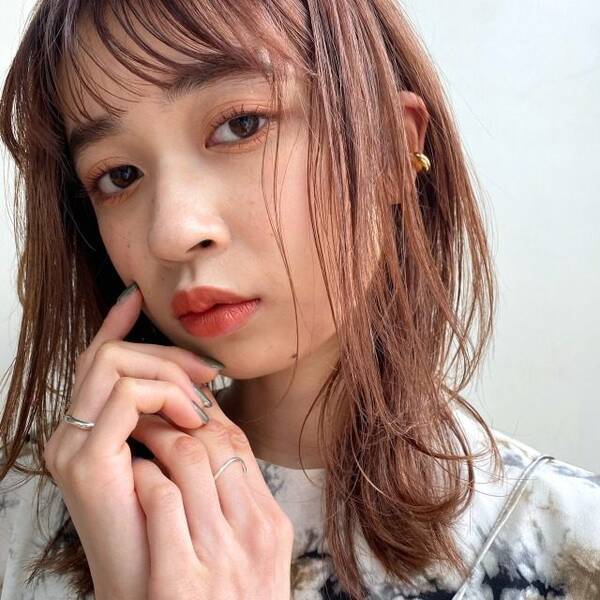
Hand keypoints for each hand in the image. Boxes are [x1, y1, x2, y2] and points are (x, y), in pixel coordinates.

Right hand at [42, 283, 222, 599]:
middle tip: (209, 372)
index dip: (114, 323)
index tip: (134, 295)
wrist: (158, 585)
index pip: (95, 361)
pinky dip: (165, 395)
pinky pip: (126, 397)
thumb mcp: (172, 454)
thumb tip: (194, 375)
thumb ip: (170, 413)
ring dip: (168, 372)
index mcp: (88, 430)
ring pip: (114, 365)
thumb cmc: (173, 521)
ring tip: (204, 403)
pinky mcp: (86, 460)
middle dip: (165, 353)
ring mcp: (73, 446)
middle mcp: (71, 433)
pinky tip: (194, 417)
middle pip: (108, 356)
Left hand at [128, 389, 294, 598]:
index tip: (182, 406)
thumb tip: (216, 447)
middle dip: (177, 417)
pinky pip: (160, 499)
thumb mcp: (257, 551)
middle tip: (153, 411)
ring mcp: (217, 554)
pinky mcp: (179, 577)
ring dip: (154, 437)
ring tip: (137, 435)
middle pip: (214, 442)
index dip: (206, 414)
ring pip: (186, 458)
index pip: (239, 444)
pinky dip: (142, 476)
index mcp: (269, 522)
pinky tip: (131, 474)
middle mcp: (250, 533)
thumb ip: (242, 502)